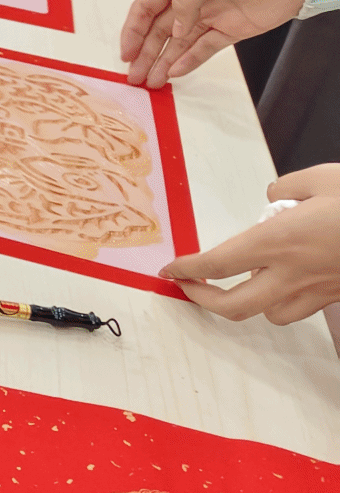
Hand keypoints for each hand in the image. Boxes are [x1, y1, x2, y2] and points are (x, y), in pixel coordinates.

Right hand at [119, 0, 304, 86]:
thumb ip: (186, 1)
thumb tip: (175, 30)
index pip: (146, 8)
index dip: (133, 30)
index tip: (126, 53)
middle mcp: (190, 1)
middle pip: (159, 31)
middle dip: (145, 54)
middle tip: (134, 77)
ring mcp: (210, 17)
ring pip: (179, 44)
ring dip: (163, 62)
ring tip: (151, 82)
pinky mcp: (231, 30)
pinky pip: (205, 49)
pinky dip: (189, 61)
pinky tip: (175, 72)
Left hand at [160, 165, 339, 324]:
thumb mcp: (319, 179)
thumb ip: (285, 189)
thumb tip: (273, 200)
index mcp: (277, 242)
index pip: (218, 264)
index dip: (187, 270)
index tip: (170, 271)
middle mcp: (292, 273)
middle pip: (234, 306)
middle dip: (203, 301)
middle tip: (189, 288)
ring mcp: (317, 290)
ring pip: (270, 314)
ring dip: (249, 303)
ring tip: (242, 280)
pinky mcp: (337, 296)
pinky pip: (301, 309)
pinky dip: (283, 301)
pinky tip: (284, 280)